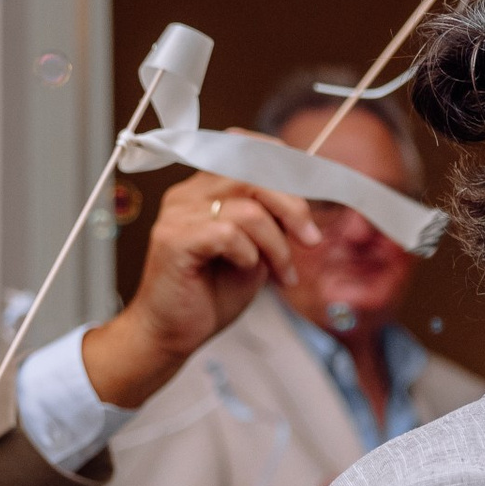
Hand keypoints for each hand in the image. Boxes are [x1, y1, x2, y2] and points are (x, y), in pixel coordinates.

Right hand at [80, 167, 314, 410]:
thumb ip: (271, 224)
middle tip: (311, 240)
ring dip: (276, 244)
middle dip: (293, 208)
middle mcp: (187, 194)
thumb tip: (304, 205)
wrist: (172, 334)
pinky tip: (246, 269)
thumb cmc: (210, 294)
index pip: (244, 151)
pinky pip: (227, 233)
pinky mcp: (173, 240)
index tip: (312, 196)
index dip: (283, 166)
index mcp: (204, 189)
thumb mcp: (255, 252)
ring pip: (247, 209)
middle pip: (252, 175)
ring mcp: (177, 215)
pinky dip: (248, 254)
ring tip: (281, 272)